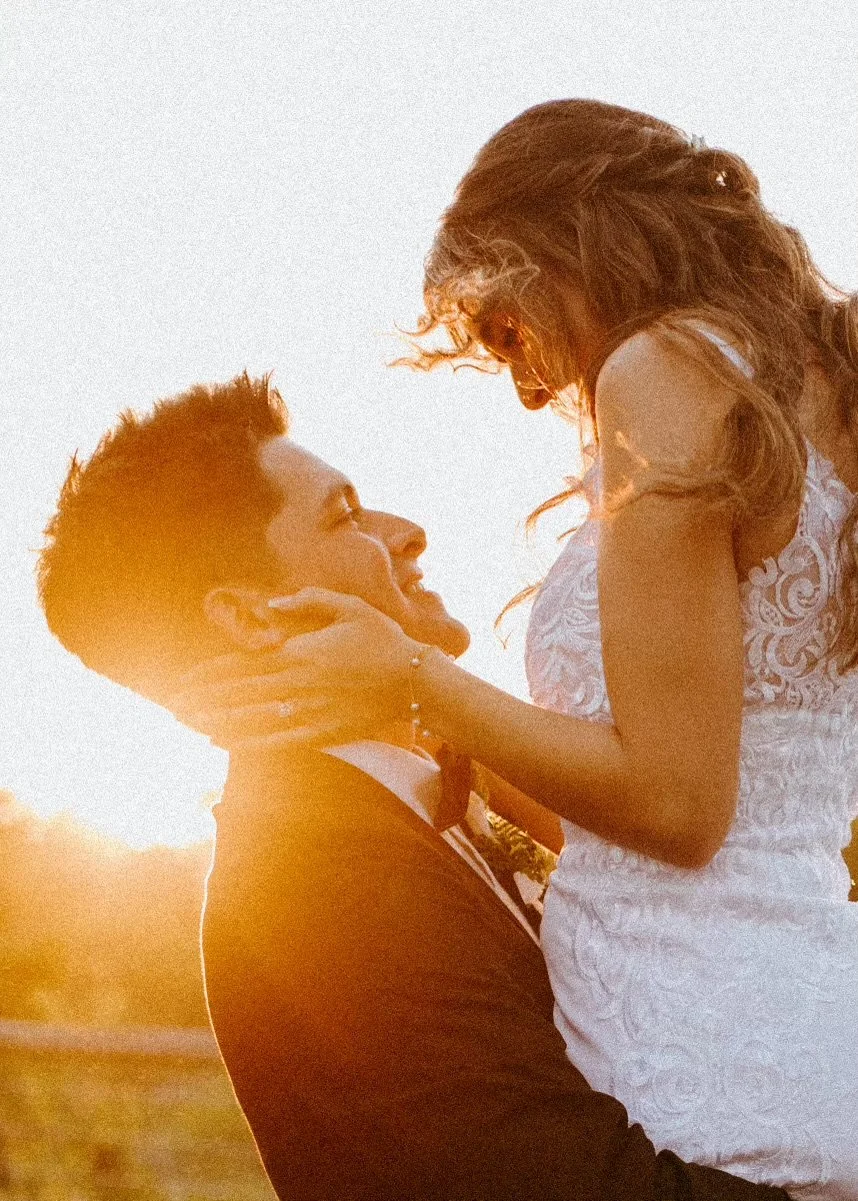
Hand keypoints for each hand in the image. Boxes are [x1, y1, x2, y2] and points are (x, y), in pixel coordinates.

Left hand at [169, 588, 421, 750]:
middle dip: (201, 700)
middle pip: (238, 694)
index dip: (208, 674)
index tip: (181, 681)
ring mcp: (309, 711)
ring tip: (186, 724)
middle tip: (170, 706)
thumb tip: (274, 603)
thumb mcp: (348, 606)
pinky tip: (222, 742)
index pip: (243, 664)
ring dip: (215, 722)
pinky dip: (245, 742)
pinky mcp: (322, 733)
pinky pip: (275, 741)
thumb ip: (308, 601)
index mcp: (300, 652)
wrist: (417, 681)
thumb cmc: (383, 639)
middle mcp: (299, 684)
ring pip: (251, 719)